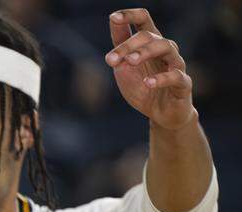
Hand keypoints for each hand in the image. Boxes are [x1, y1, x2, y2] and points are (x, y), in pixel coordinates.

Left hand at [106, 9, 195, 129]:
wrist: (162, 114)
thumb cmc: (143, 88)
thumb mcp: (125, 71)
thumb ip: (119, 53)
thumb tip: (113, 25)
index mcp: (150, 44)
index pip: (144, 20)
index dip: (130, 16)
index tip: (113, 17)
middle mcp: (165, 49)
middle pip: (149, 35)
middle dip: (128, 46)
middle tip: (110, 60)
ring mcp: (176, 64)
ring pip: (166, 47)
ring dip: (146, 52)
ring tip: (130, 61)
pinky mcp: (183, 83)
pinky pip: (176, 76)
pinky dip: (162, 78)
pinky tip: (148, 83)